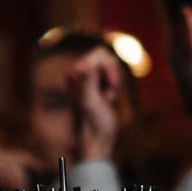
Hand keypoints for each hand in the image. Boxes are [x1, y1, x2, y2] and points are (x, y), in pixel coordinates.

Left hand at [68, 49, 124, 163]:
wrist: (97, 137)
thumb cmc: (93, 122)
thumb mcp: (90, 100)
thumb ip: (89, 81)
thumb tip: (86, 64)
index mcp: (76, 74)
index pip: (99, 54)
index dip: (108, 67)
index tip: (109, 84)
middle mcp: (81, 73)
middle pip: (107, 58)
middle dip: (113, 74)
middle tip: (109, 94)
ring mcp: (90, 78)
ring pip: (111, 66)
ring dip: (115, 81)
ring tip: (109, 98)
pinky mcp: (99, 85)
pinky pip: (112, 75)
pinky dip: (115, 85)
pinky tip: (110, 99)